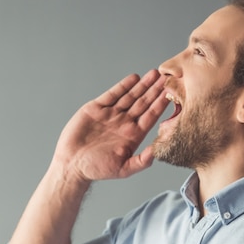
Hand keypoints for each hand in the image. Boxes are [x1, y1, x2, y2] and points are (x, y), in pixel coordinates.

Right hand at [53, 69, 168, 182]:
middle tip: (167, 77)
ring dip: (142, 85)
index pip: (151, 116)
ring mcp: (111, 114)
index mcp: (133, 135)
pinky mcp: (96, 109)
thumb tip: (157, 152)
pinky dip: (123, 85)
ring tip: (154, 74)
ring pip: (130, 96)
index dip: (160, 104)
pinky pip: (112, 94)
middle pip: (143, 102)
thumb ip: (141, 161)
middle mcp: (124, 122)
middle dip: (155, 90)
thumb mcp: (124, 169)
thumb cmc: (97, 169)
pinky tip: (134, 78)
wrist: (72, 164)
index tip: (171, 93)